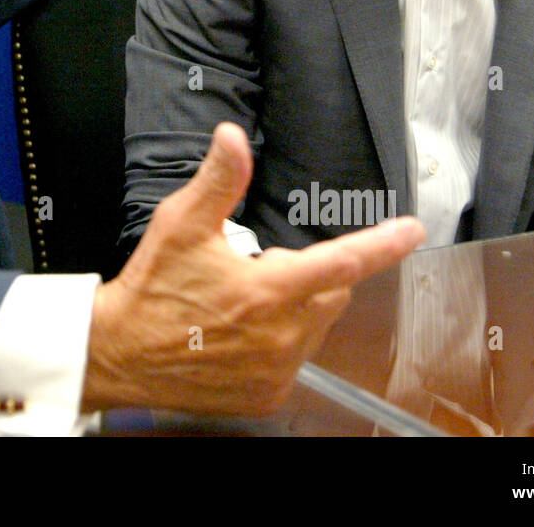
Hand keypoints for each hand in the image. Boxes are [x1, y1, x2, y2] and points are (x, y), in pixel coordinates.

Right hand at [82, 122, 422, 414]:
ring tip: (241, 303)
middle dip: (309, 274)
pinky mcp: (266, 394)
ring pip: (314, 326)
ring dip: (295, 308)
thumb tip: (233, 138)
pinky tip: (239, 333)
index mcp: (267, 289)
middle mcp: (280, 334)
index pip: (344, 261)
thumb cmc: (152, 289)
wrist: (121, 353)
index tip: (412, 230)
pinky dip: (279, 342)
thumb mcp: (181, 224)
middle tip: (257, 267)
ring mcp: (275, 369)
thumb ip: (218, 179)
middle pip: (331, 293)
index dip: (383, 244)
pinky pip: (295, 359)